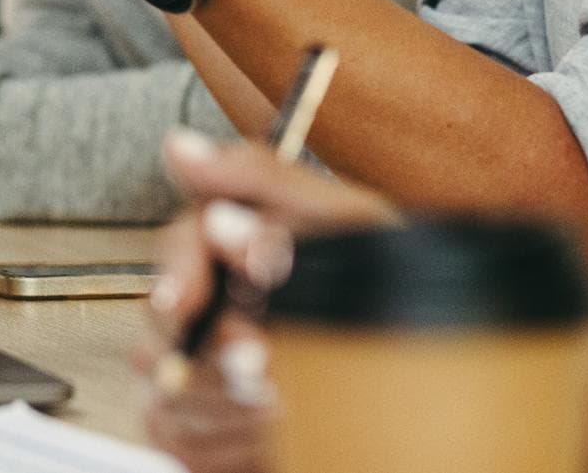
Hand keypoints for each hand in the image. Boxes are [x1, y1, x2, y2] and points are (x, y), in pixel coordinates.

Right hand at [136, 131, 397, 472]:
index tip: (183, 299)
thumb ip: (265, 182)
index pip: (180, 243)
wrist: (426, 407)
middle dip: (209, 343)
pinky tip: (271, 431)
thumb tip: (180, 149)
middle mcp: (215, 305)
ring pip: (167, 380)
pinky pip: (177, 432)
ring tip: (289, 399)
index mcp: (244, 248)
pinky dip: (225, 438)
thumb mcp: (352, 228)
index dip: (175, 269)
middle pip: (161, 315)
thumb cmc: (398, 305)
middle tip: (258, 361)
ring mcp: (200, 369)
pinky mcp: (197, 427)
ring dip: (230, 396)